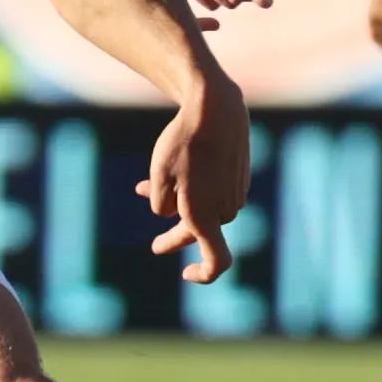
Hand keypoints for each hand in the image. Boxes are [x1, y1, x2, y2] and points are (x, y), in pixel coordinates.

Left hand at [137, 77, 247, 283]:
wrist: (214, 107)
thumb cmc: (183, 144)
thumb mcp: (160, 177)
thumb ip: (162, 205)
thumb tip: (171, 212)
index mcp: (206, 216)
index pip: (218, 262)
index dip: (204, 274)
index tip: (187, 274)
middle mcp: (225, 208)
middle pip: (200, 230)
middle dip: (176, 235)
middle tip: (155, 247)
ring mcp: (235, 191)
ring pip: (203, 205)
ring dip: (179, 203)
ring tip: (144, 186)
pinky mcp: (238, 174)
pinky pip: (212, 189)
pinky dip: (193, 187)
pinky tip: (170, 169)